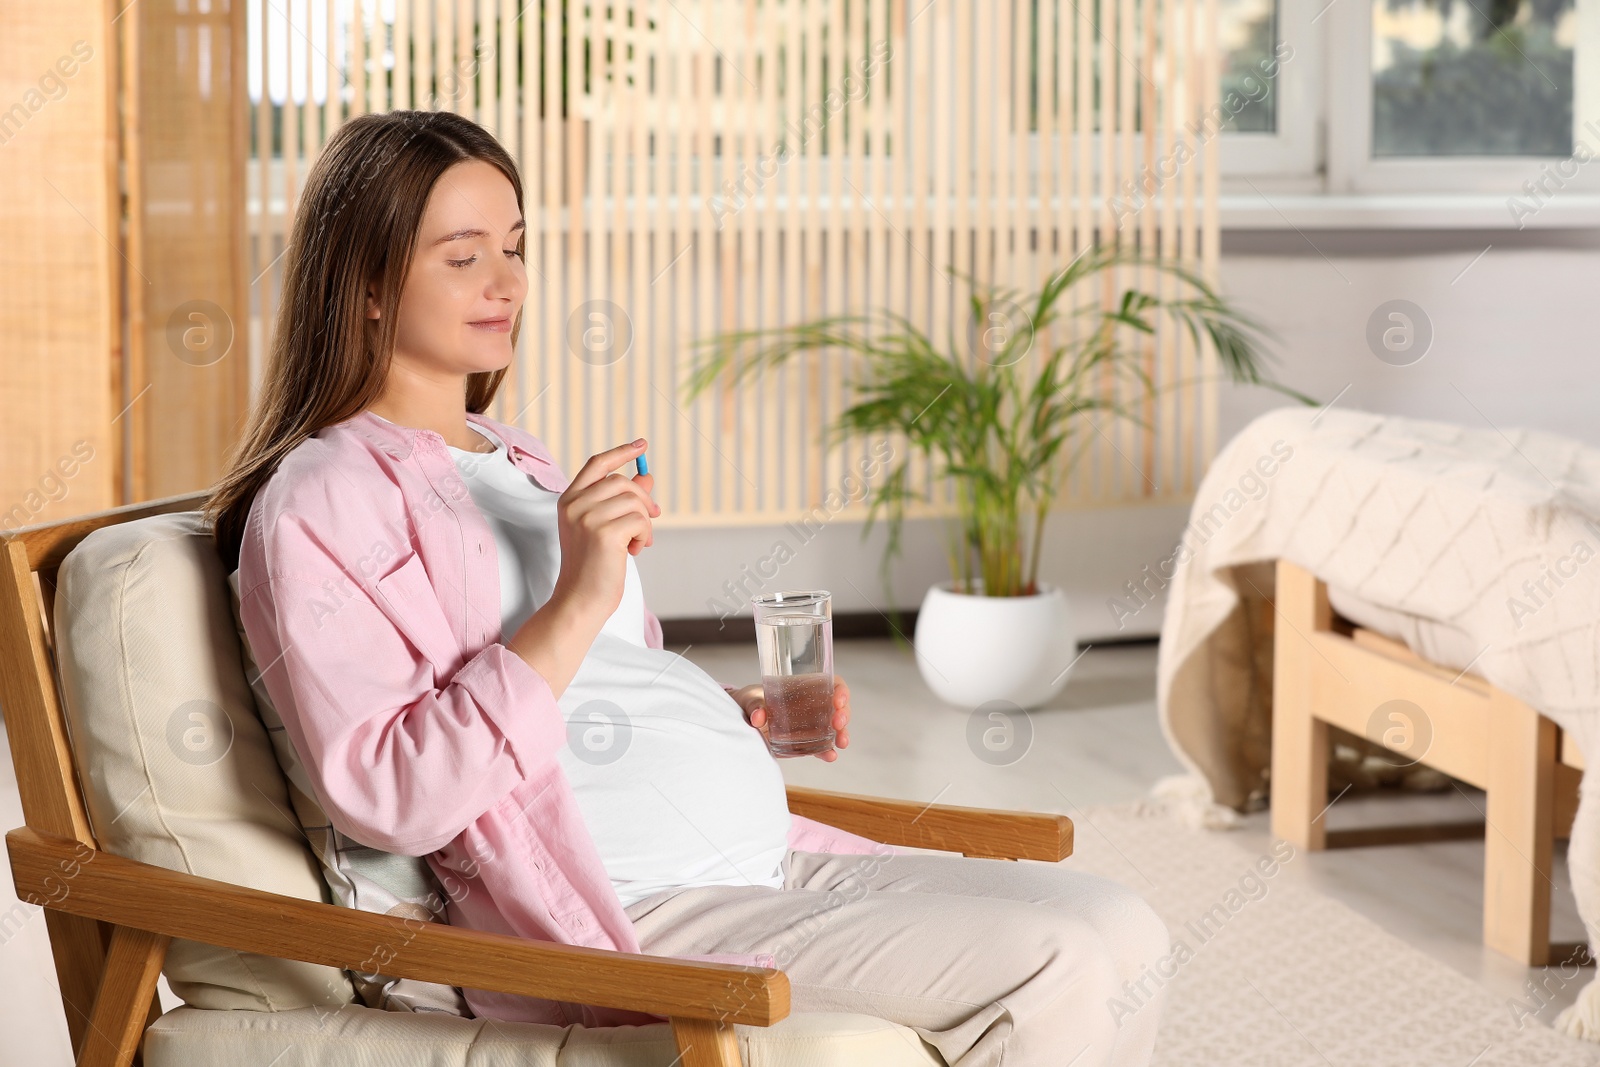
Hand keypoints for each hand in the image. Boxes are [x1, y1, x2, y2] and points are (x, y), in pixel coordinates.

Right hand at [550, 440, 659, 620]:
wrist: (581, 599)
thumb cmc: (594, 566)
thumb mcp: (607, 527)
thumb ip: (623, 501)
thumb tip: (647, 476)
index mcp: (569, 500)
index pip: (597, 464)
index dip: (621, 452)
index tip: (642, 445)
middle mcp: (574, 504)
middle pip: (621, 481)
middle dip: (643, 499)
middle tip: (653, 517)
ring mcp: (587, 517)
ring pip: (634, 501)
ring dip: (644, 523)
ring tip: (636, 543)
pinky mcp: (603, 532)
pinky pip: (640, 520)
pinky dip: (644, 536)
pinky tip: (634, 551)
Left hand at [729, 675, 850, 760]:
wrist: (740, 720)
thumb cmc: (749, 702)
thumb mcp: (750, 699)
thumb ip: (754, 705)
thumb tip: (757, 717)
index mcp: (804, 688)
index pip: (831, 684)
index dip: (840, 691)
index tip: (838, 700)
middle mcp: (812, 705)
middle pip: (838, 707)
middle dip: (843, 715)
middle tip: (838, 723)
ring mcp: (811, 725)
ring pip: (835, 728)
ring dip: (842, 735)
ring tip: (841, 743)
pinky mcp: (804, 742)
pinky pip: (821, 746)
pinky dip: (827, 752)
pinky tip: (831, 756)